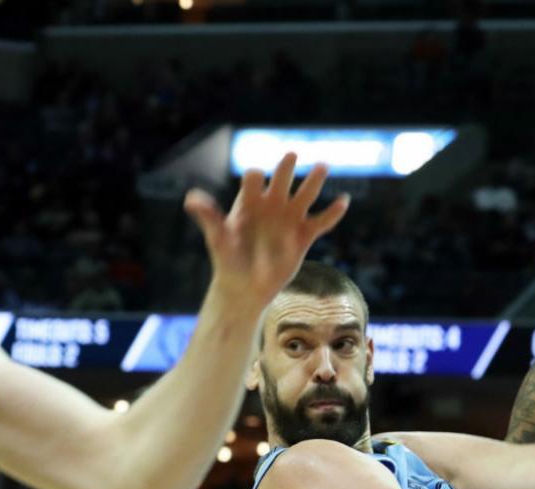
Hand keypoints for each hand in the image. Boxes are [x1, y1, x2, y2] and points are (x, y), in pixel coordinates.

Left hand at [184, 152, 349, 306]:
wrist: (245, 287)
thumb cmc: (228, 261)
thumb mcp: (217, 238)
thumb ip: (209, 217)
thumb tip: (191, 199)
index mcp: (249, 202)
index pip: (253, 179)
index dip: (254, 179)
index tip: (255, 180)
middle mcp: (271, 206)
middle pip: (281, 179)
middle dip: (285, 168)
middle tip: (290, 155)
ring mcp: (289, 219)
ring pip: (305, 195)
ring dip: (314, 181)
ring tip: (322, 165)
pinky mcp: (303, 236)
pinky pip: (322, 222)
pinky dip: (333, 213)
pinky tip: (343, 201)